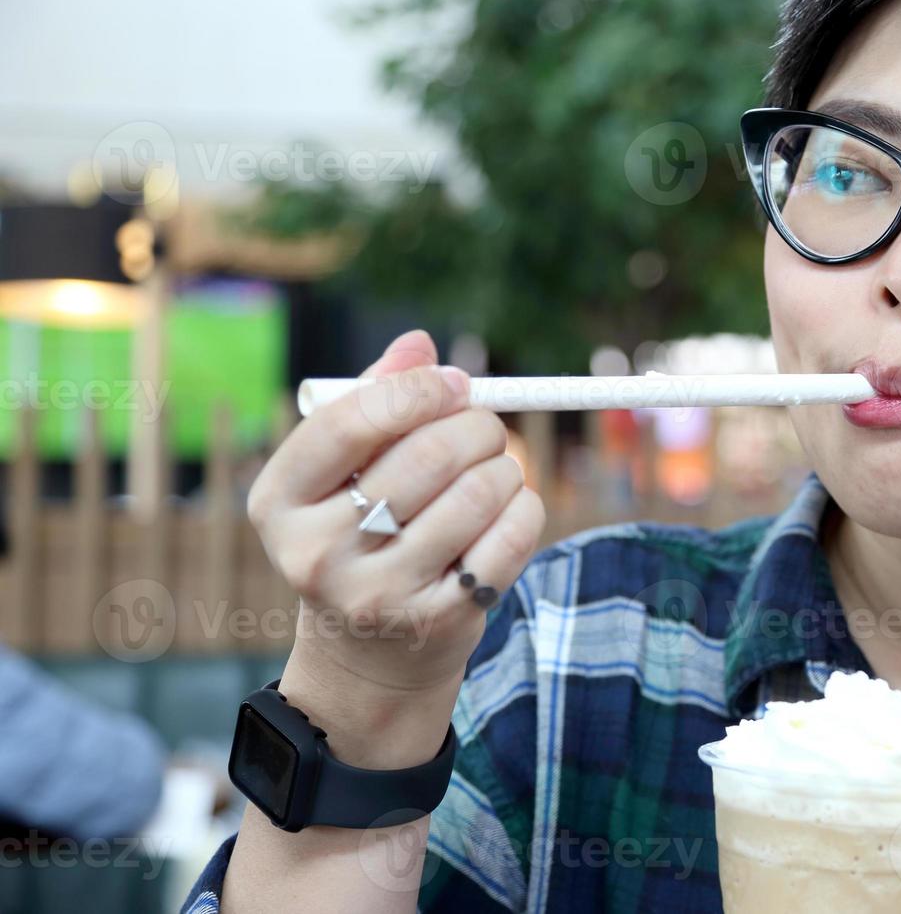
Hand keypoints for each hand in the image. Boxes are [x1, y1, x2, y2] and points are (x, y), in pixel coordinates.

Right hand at [245, 329, 546, 702]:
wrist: (370, 653)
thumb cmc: (360, 533)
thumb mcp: (346, 472)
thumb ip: (375, 399)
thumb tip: (418, 344)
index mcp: (279, 501)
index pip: (347, 423)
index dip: (414, 391)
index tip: (454, 382)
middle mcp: (316, 553)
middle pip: (424, 456)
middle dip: (474, 426)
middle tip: (485, 427)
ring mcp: (377, 594)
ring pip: (476, 495)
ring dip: (504, 467)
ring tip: (497, 470)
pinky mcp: (437, 621)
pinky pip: (509, 539)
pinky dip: (524, 509)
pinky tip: (510, 508)